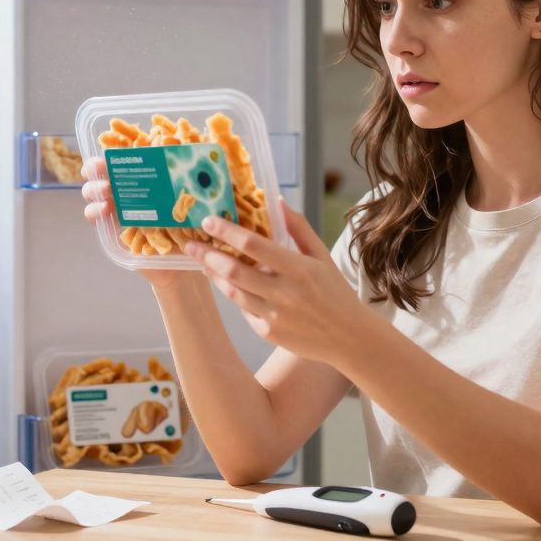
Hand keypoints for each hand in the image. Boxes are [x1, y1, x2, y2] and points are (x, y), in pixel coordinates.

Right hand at [80, 157, 205, 291]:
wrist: (182, 269)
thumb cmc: (191, 234)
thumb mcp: (192, 205)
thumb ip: (192, 184)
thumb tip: (202, 152)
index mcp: (147, 180)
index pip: (126, 160)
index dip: (115, 151)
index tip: (116, 151)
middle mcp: (129, 191)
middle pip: (103, 172)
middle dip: (97, 167)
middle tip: (104, 169)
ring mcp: (117, 209)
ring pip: (94, 192)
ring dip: (94, 188)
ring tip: (106, 192)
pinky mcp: (111, 229)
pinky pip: (94, 216)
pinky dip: (94, 211)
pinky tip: (104, 211)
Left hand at [184, 197, 377, 364]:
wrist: (350, 338)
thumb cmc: (336, 292)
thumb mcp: (323, 256)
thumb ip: (299, 228)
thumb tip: (277, 202)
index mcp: (299, 269)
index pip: (254, 246)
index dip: (227, 232)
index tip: (208, 221)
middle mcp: (284, 293)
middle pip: (234, 271)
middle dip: (207, 255)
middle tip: (190, 244)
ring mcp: (274, 316)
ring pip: (233, 292)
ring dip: (215, 275)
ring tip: (203, 262)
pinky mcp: (268, 333)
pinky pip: (244, 310)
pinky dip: (234, 295)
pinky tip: (229, 284)